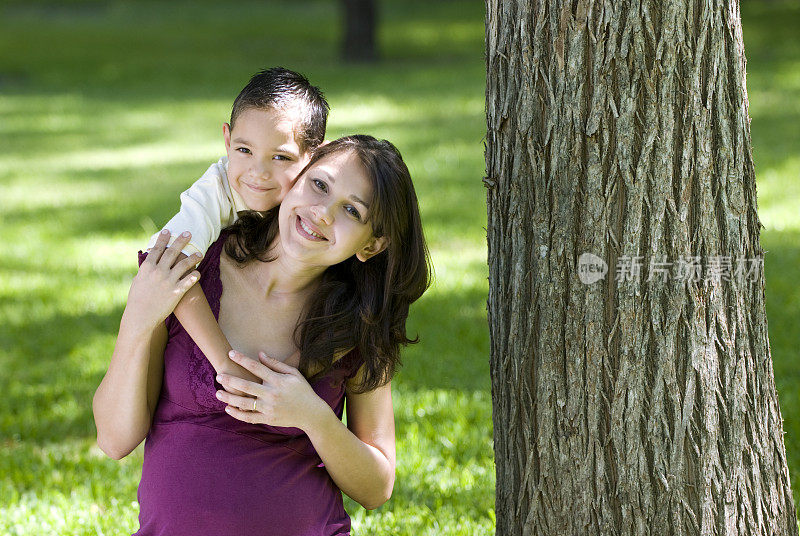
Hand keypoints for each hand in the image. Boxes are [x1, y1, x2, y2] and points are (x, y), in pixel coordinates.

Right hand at [124, 230, 201, 330]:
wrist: (140, 316)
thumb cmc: (137, 299)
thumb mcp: (138, 281)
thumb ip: (145, 270)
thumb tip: (149, 262)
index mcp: (147, 268)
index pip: (157, 249)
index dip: (163, 239)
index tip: (169, 231)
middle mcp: (158, 272)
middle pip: (172, 252)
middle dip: (181, 241)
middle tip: (189, 233)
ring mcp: (168, 281)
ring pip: (183, 265)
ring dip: (193, 258)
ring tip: (200, 253)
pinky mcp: (176, 292)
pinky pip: (188, 281)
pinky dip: (194, 276)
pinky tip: (198, 272)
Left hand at [215, 350, 329, 430]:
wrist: (311, 413)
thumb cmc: (302, 390)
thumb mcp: (293, 374)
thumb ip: (276, 364)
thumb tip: (260, 354)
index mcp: (278, 381)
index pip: (256, 367)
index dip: (242, 359)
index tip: (231, 353)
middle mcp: (272, 394)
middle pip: (246, 385)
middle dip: (230, 380)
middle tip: (218, 376)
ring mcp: (269, 408)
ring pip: (244, 403)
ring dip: (229, 398)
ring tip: (218, 393)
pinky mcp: (268, 419)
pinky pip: (249, 418)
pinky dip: (237, 414)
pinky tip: (228, 409)